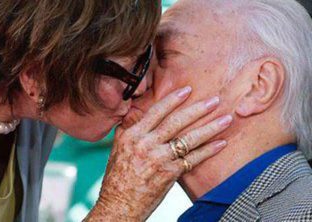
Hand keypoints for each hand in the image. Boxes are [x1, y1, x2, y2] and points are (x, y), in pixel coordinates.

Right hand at [85, 87, 231, 220]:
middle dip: (198, 109)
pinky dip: (208, 150)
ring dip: (210, 128)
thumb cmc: (118, 178)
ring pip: (189, 138)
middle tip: (215, 100)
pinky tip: (221, 143)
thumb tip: (138, 114)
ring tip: (226, 119)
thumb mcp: (118, 149)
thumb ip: (129, 130)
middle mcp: (145, 144)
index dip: (173, 99)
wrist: (118, 203)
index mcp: (132, 135)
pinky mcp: (170, 173)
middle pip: (176, 121)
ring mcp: (158, 158)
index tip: (187, 90)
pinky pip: (193, 158)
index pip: (156, 111)